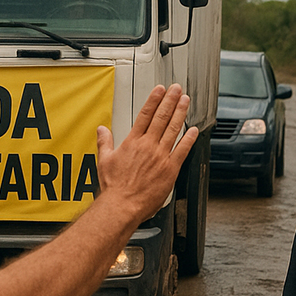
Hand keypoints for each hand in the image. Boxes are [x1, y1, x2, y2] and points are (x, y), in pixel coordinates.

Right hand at [95, 84, 196, 223]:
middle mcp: (148, 146)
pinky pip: (182, 150)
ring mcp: (160, 156)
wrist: (122, 205)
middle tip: (177, 89)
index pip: (145, 114)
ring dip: (181, 113)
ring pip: (173, 129)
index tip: (160, 90)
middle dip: (170, 101)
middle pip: (161, 117)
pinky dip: (189, 139)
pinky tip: (194, 130)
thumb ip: (105, 143)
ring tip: (185, 101)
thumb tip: (102, 130)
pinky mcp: (170, 169)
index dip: (154, 100)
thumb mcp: (104, 161)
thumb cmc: (114, 188)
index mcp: (132, 142)